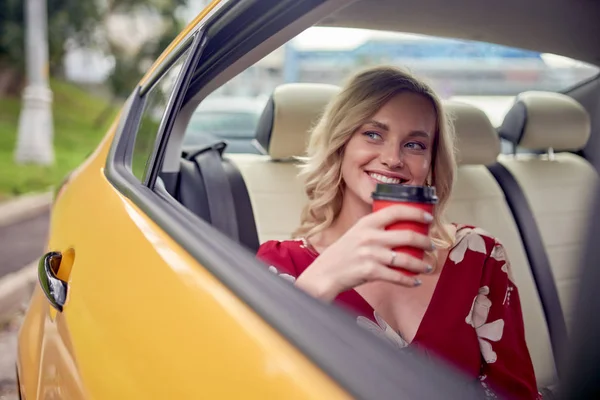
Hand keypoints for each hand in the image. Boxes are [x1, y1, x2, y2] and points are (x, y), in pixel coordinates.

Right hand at [295, 204, 433, 301]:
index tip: (428, 218)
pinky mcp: (371, 271)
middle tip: (431, 246)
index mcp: (367, 223)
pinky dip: (409, 280)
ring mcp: (371, 254)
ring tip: (428, 267)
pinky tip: (415, 281)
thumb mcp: (356, 232)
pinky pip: (397, 277)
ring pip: (406, 259)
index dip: (416, 213)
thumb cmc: (344, 253)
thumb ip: (375, 228)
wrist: (326, 272)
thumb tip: (401, 226)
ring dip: (421, 264)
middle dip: (425, 242)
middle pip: (407, 236)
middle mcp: (370, 236)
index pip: (396, 211)